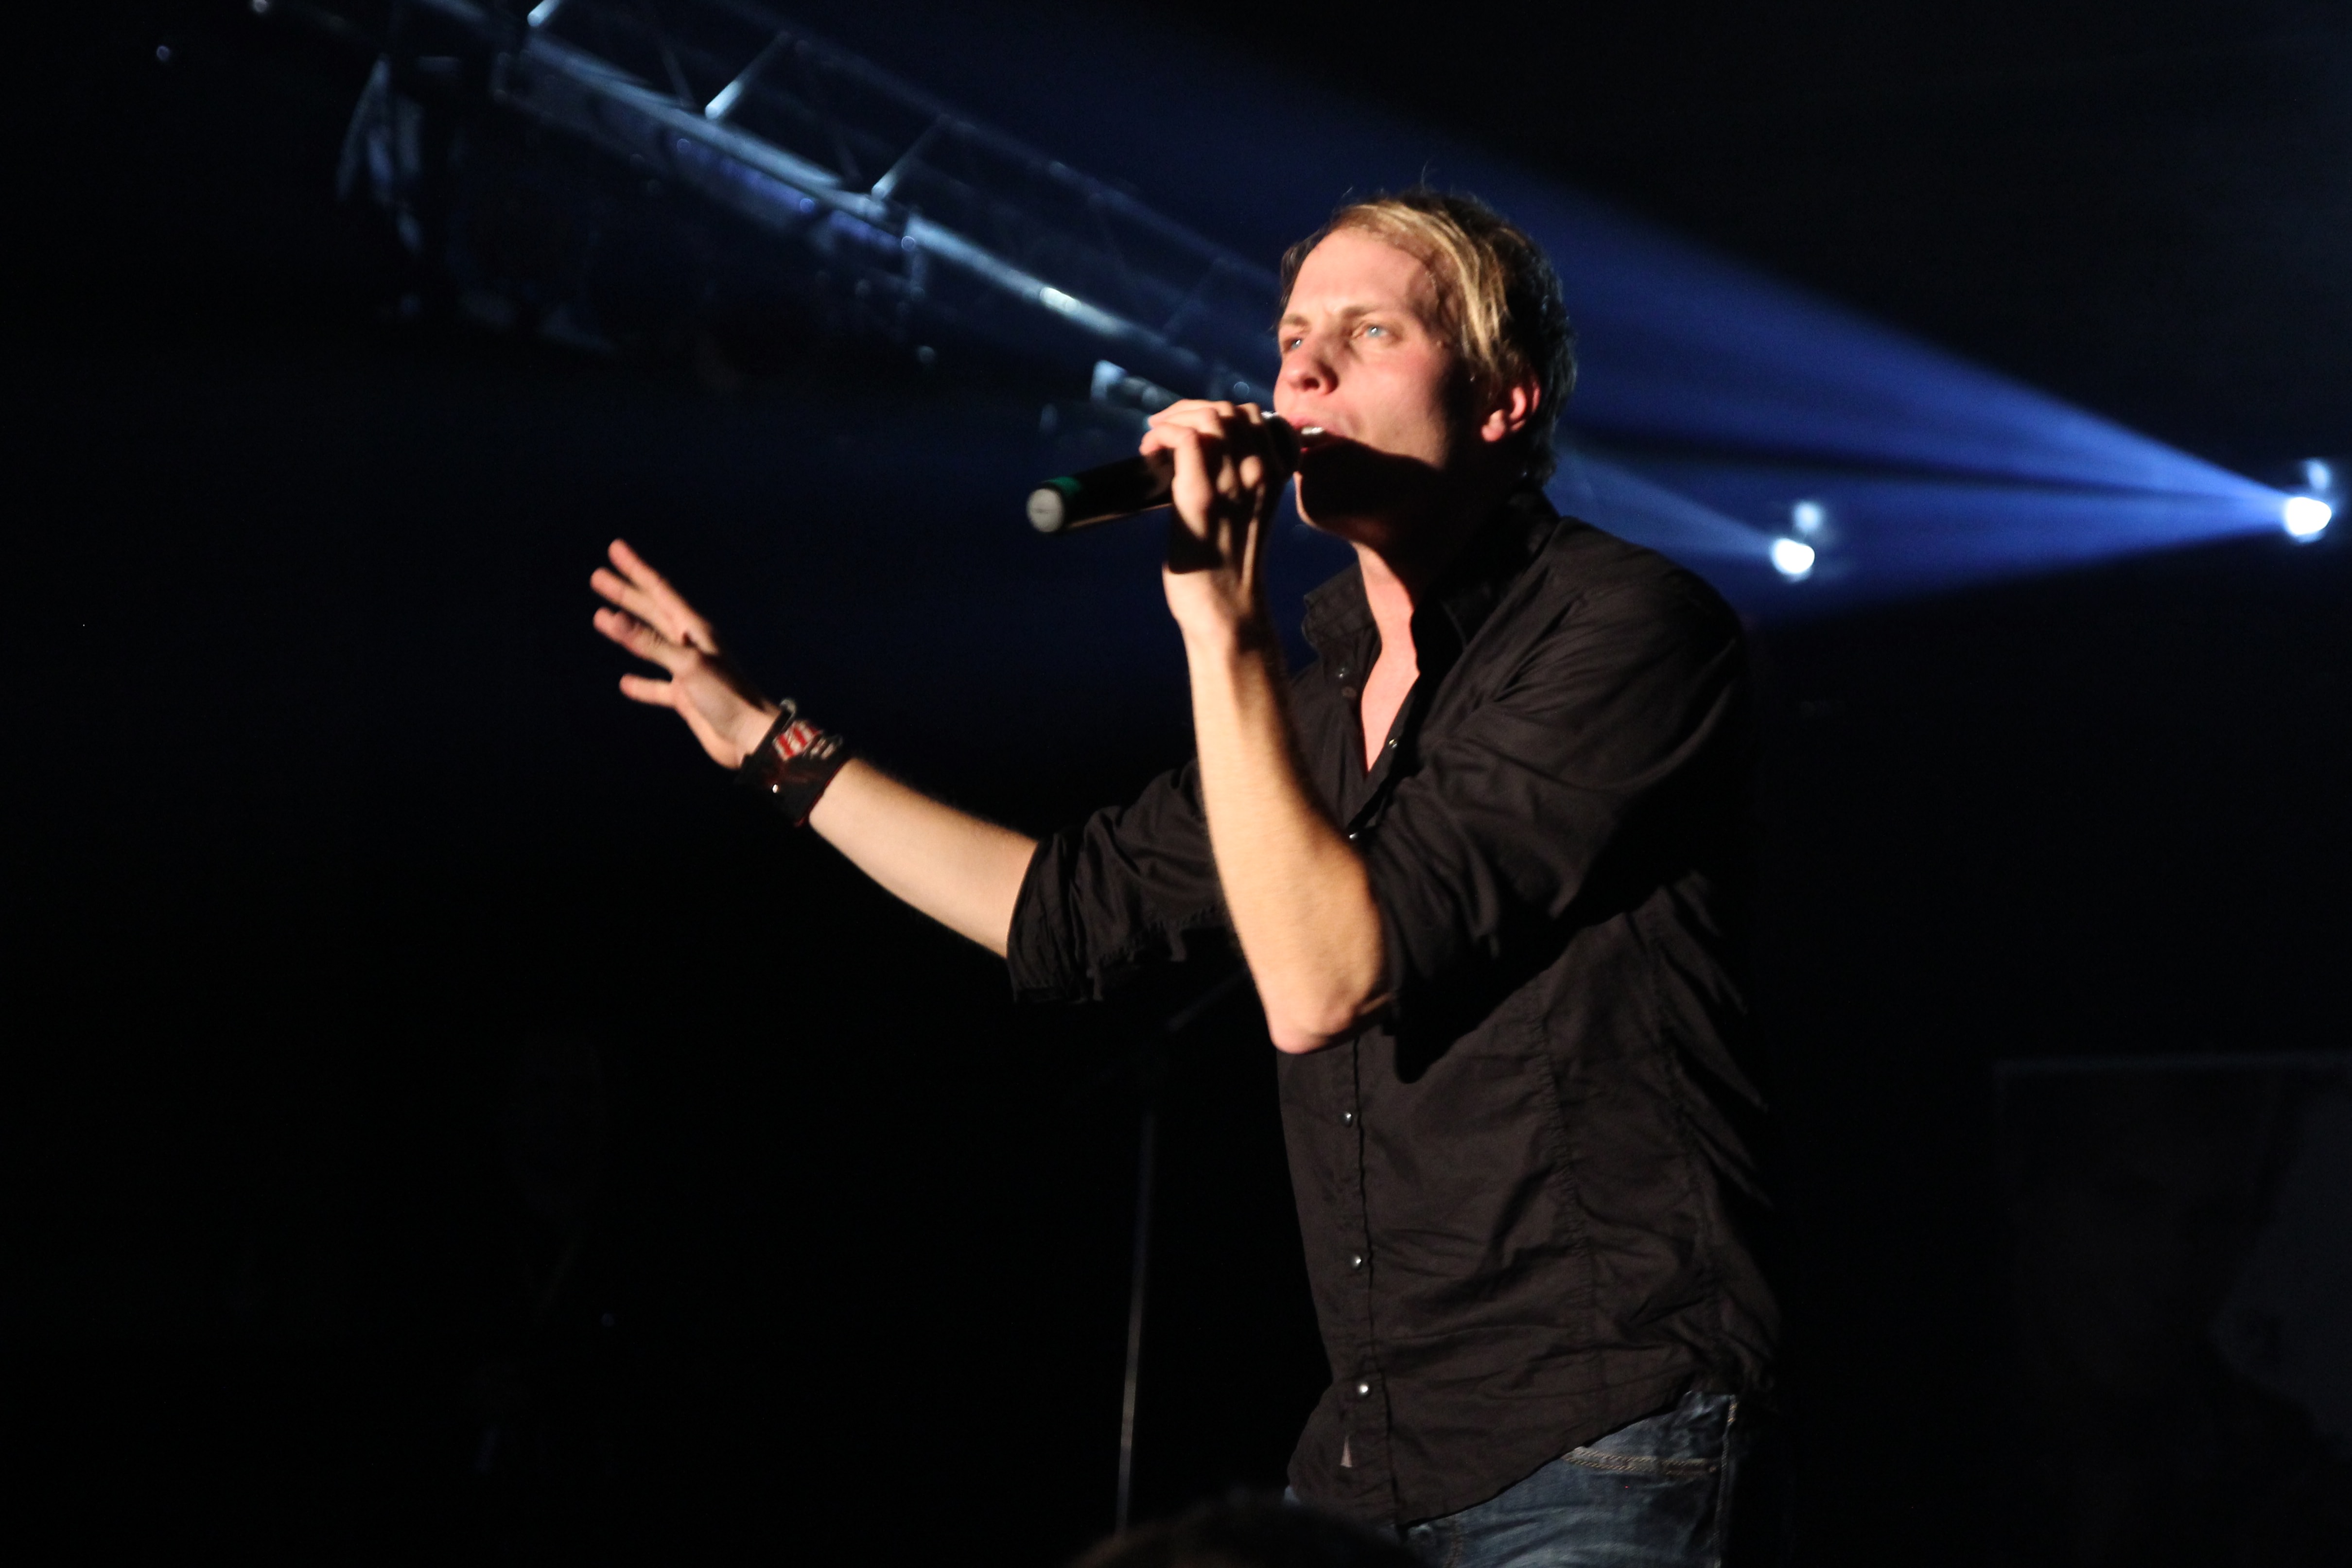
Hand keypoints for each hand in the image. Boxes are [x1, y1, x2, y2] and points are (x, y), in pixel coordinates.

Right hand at [591, 539, 778, 766]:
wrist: (752, 737)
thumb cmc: (727, 697)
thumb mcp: (687, 665)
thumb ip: (650, 643)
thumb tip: (612, 618)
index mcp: (694, 630)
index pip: (659, 591)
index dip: (636, 569)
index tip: (615, 549)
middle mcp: (690, 645)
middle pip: (652, 611)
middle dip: (625, 593)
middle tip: (598, 577)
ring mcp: (687, 670)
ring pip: (650, 645)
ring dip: (626, 632)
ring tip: (601, 618)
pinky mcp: (686, 697)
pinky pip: (657, 687)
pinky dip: (641, 683)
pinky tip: (625, 682)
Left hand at [1143, 401, 1291, 640]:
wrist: (1226, 610)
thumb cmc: (1228, 568)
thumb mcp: (1248, 513)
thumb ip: (1239, 479)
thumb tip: (1202, 450)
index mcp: (1276, 475)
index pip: (1254, 415)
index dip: (1216, 412)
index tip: (1189, 430)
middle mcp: (1260, 474)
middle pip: (1230, 410)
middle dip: (1190, 411)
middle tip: (1163, 431)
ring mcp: (1233, 485)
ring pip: (1209, 418)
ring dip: (1174, 420)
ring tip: (1155, 440)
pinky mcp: (1202, 499)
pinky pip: (1187, 440)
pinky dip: (1163, 434)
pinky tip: (1149, 449)